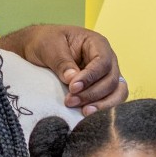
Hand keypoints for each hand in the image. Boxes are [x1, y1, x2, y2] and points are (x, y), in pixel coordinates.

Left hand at [0, 24, 127, 113]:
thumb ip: (62, 62)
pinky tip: (86, 114)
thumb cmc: (46, 42)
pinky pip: (111, 100)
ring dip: (102, 104)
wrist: (38, 47)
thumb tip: (73, 79)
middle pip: (111, 80)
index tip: (73, 87)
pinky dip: (103, 109)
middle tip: (70, 101)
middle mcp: (107, 59)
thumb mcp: (49, 47)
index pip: (103, 62)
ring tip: (83, 112)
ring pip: (117, 92)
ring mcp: (107, 74)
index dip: (90, 77)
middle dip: (92, 94)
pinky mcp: (102, 88)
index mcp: (96, 43)